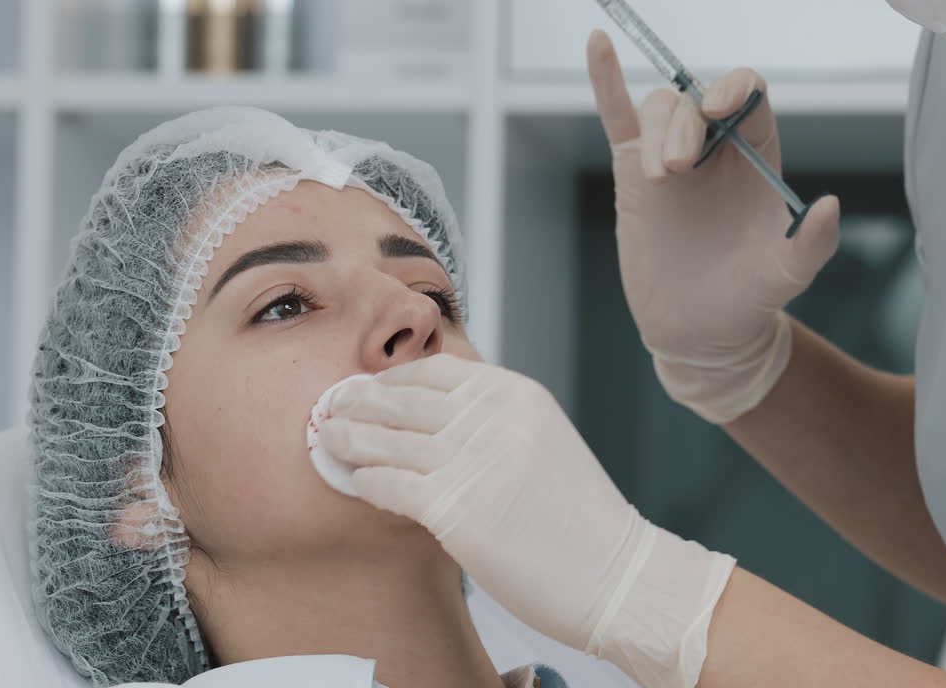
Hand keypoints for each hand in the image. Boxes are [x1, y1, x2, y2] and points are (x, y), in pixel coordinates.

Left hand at [320, 354, 735, 687]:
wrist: (616, 576)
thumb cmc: (581, 520)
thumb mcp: (542, 441)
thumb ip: (493, 421)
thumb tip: (430, 420)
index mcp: (516, 394)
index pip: (433, 369)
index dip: (391, 377)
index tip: (368, 388)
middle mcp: (492, 417)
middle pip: (400, 397)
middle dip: (357, 401)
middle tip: (331, 409)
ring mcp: (473, 461)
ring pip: (385, 437)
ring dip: (349, 439)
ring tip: (329, 441)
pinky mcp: (456, 509)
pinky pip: (388, 485)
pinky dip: (365, 480)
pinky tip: (356, 482)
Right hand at [586, 30, 840, 423]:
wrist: (698, 332)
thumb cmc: (747, 299)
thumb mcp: (786, 276)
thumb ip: (813, 244)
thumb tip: (832, 207)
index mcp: (756, 156)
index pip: (749, 95)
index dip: (733, 89)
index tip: (718, 110)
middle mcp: (715, 148)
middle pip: (695, 100)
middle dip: (685, 126)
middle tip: (679, 171)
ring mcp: (670, 157)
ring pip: (659, 108)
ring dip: (657, 132)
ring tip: (661, 180)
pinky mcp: (633, 171)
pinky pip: (617, 114)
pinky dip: (606, 78)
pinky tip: (597, 45)